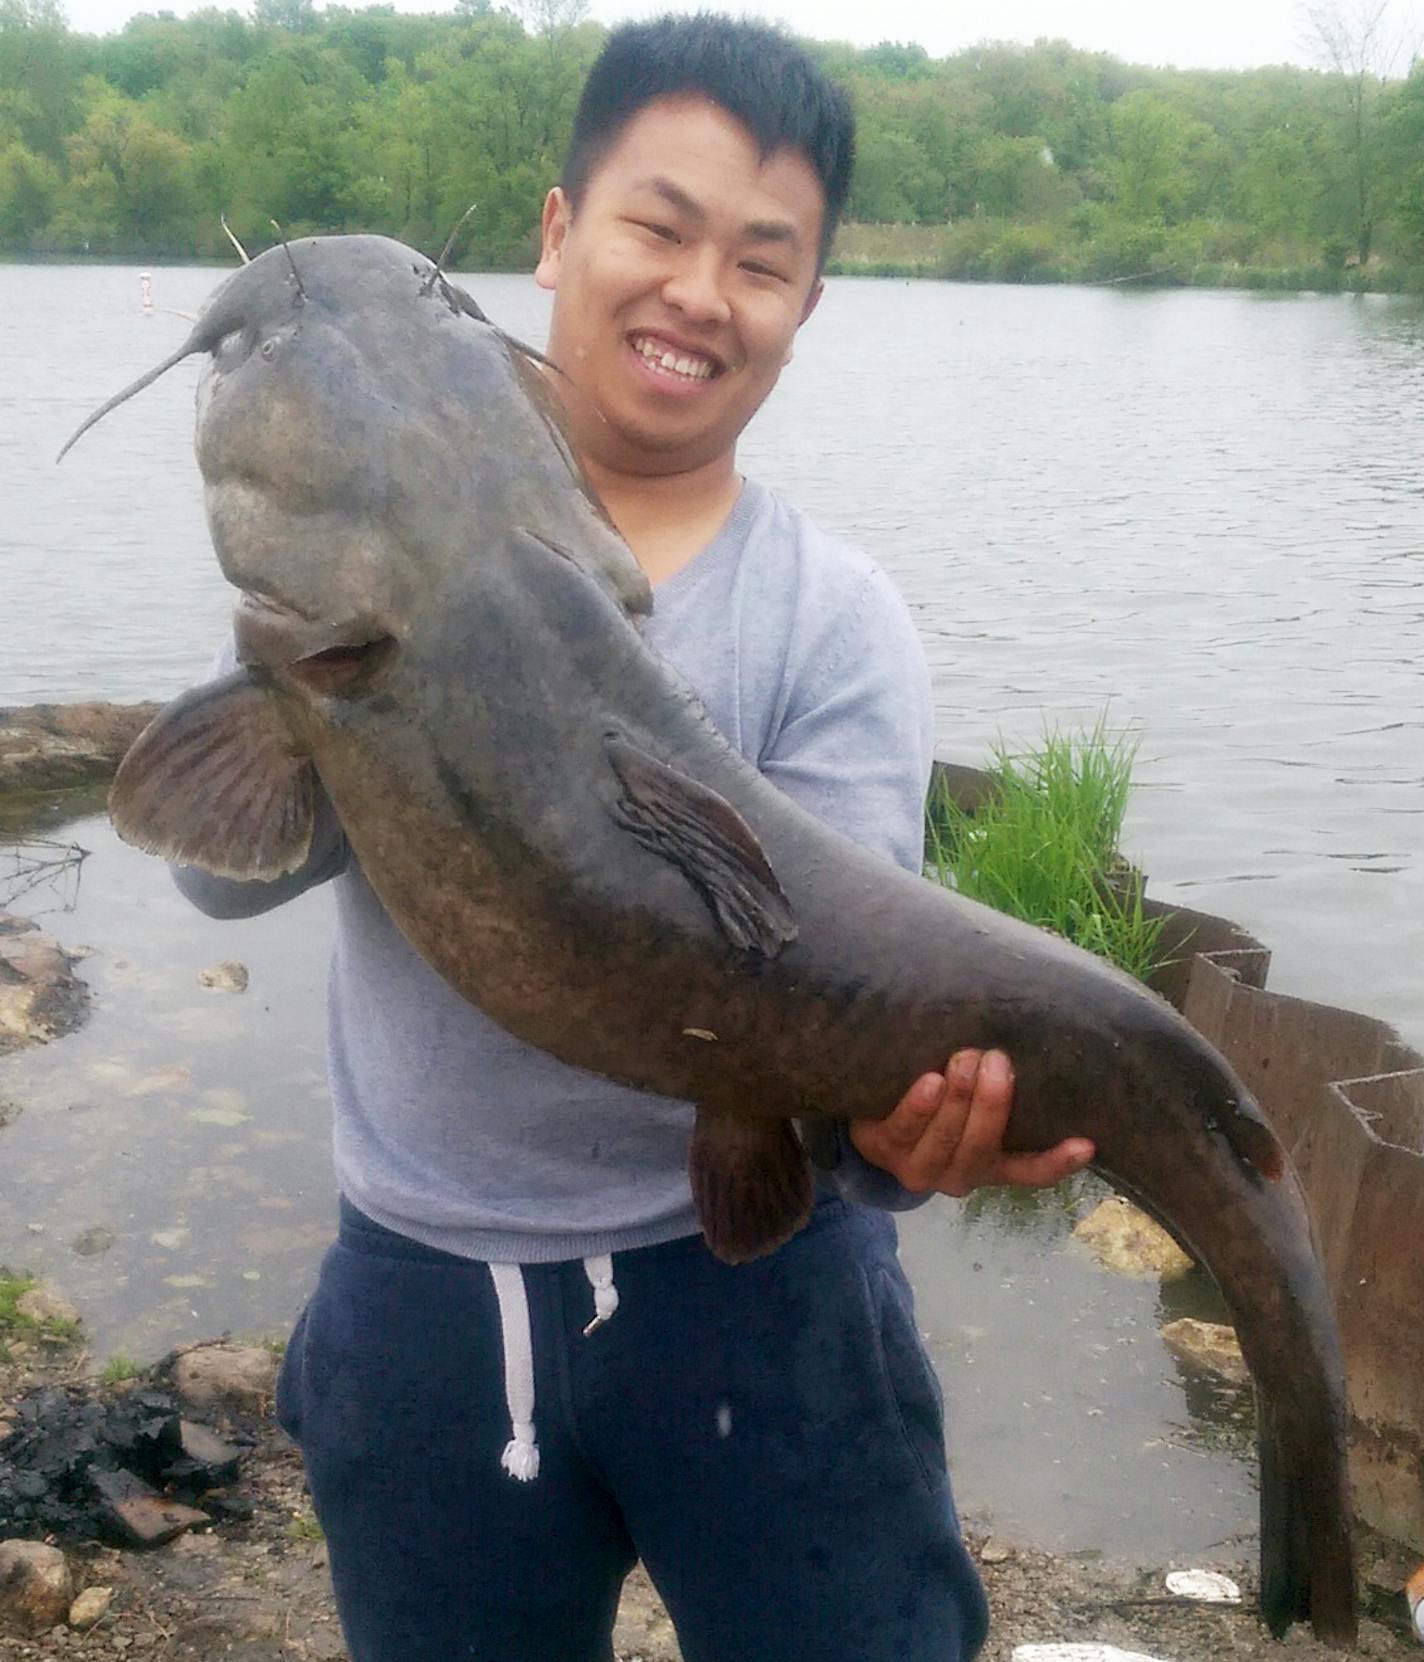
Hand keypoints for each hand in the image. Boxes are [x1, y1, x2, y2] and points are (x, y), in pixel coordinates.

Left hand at [848, 1049, 1094, 1197]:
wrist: (873, 1117)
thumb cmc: (938, 1101)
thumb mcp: (971, 1099)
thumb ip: (998, 1081)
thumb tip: (1028, 1030)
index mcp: (991, 1164)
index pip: (1031, 1171)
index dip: (1058, 1162)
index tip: (1086, 1143)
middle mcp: (960, 1172)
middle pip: (982, 1146)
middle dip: (991, 1103)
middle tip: (998, 1059)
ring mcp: (921, 1166)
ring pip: (945, 1139)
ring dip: (958, 1099)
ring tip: (965, 1059)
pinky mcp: (884, 1148)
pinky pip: (904, 1129)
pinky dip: (919, 1106)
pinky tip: (930, 1081)